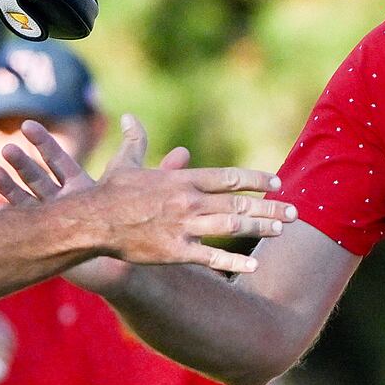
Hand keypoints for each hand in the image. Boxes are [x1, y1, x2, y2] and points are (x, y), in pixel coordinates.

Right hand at [0, 114, 295, 276]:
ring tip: (282, 231)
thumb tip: (129, 117)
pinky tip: (252, 267)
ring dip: (260, 228)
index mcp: (182, 178)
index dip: (256, 180)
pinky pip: (210, 258)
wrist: (90, 222)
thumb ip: (135, 140)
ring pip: (231, 226)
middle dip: (270, 207)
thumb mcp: (124, 163)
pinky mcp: (174, 251)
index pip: (229, 176)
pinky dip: (233, 263)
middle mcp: (188, 200)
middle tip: (294, 212)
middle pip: (239, 202)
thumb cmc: (108, 193)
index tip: (277, 183)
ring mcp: (183, 226)